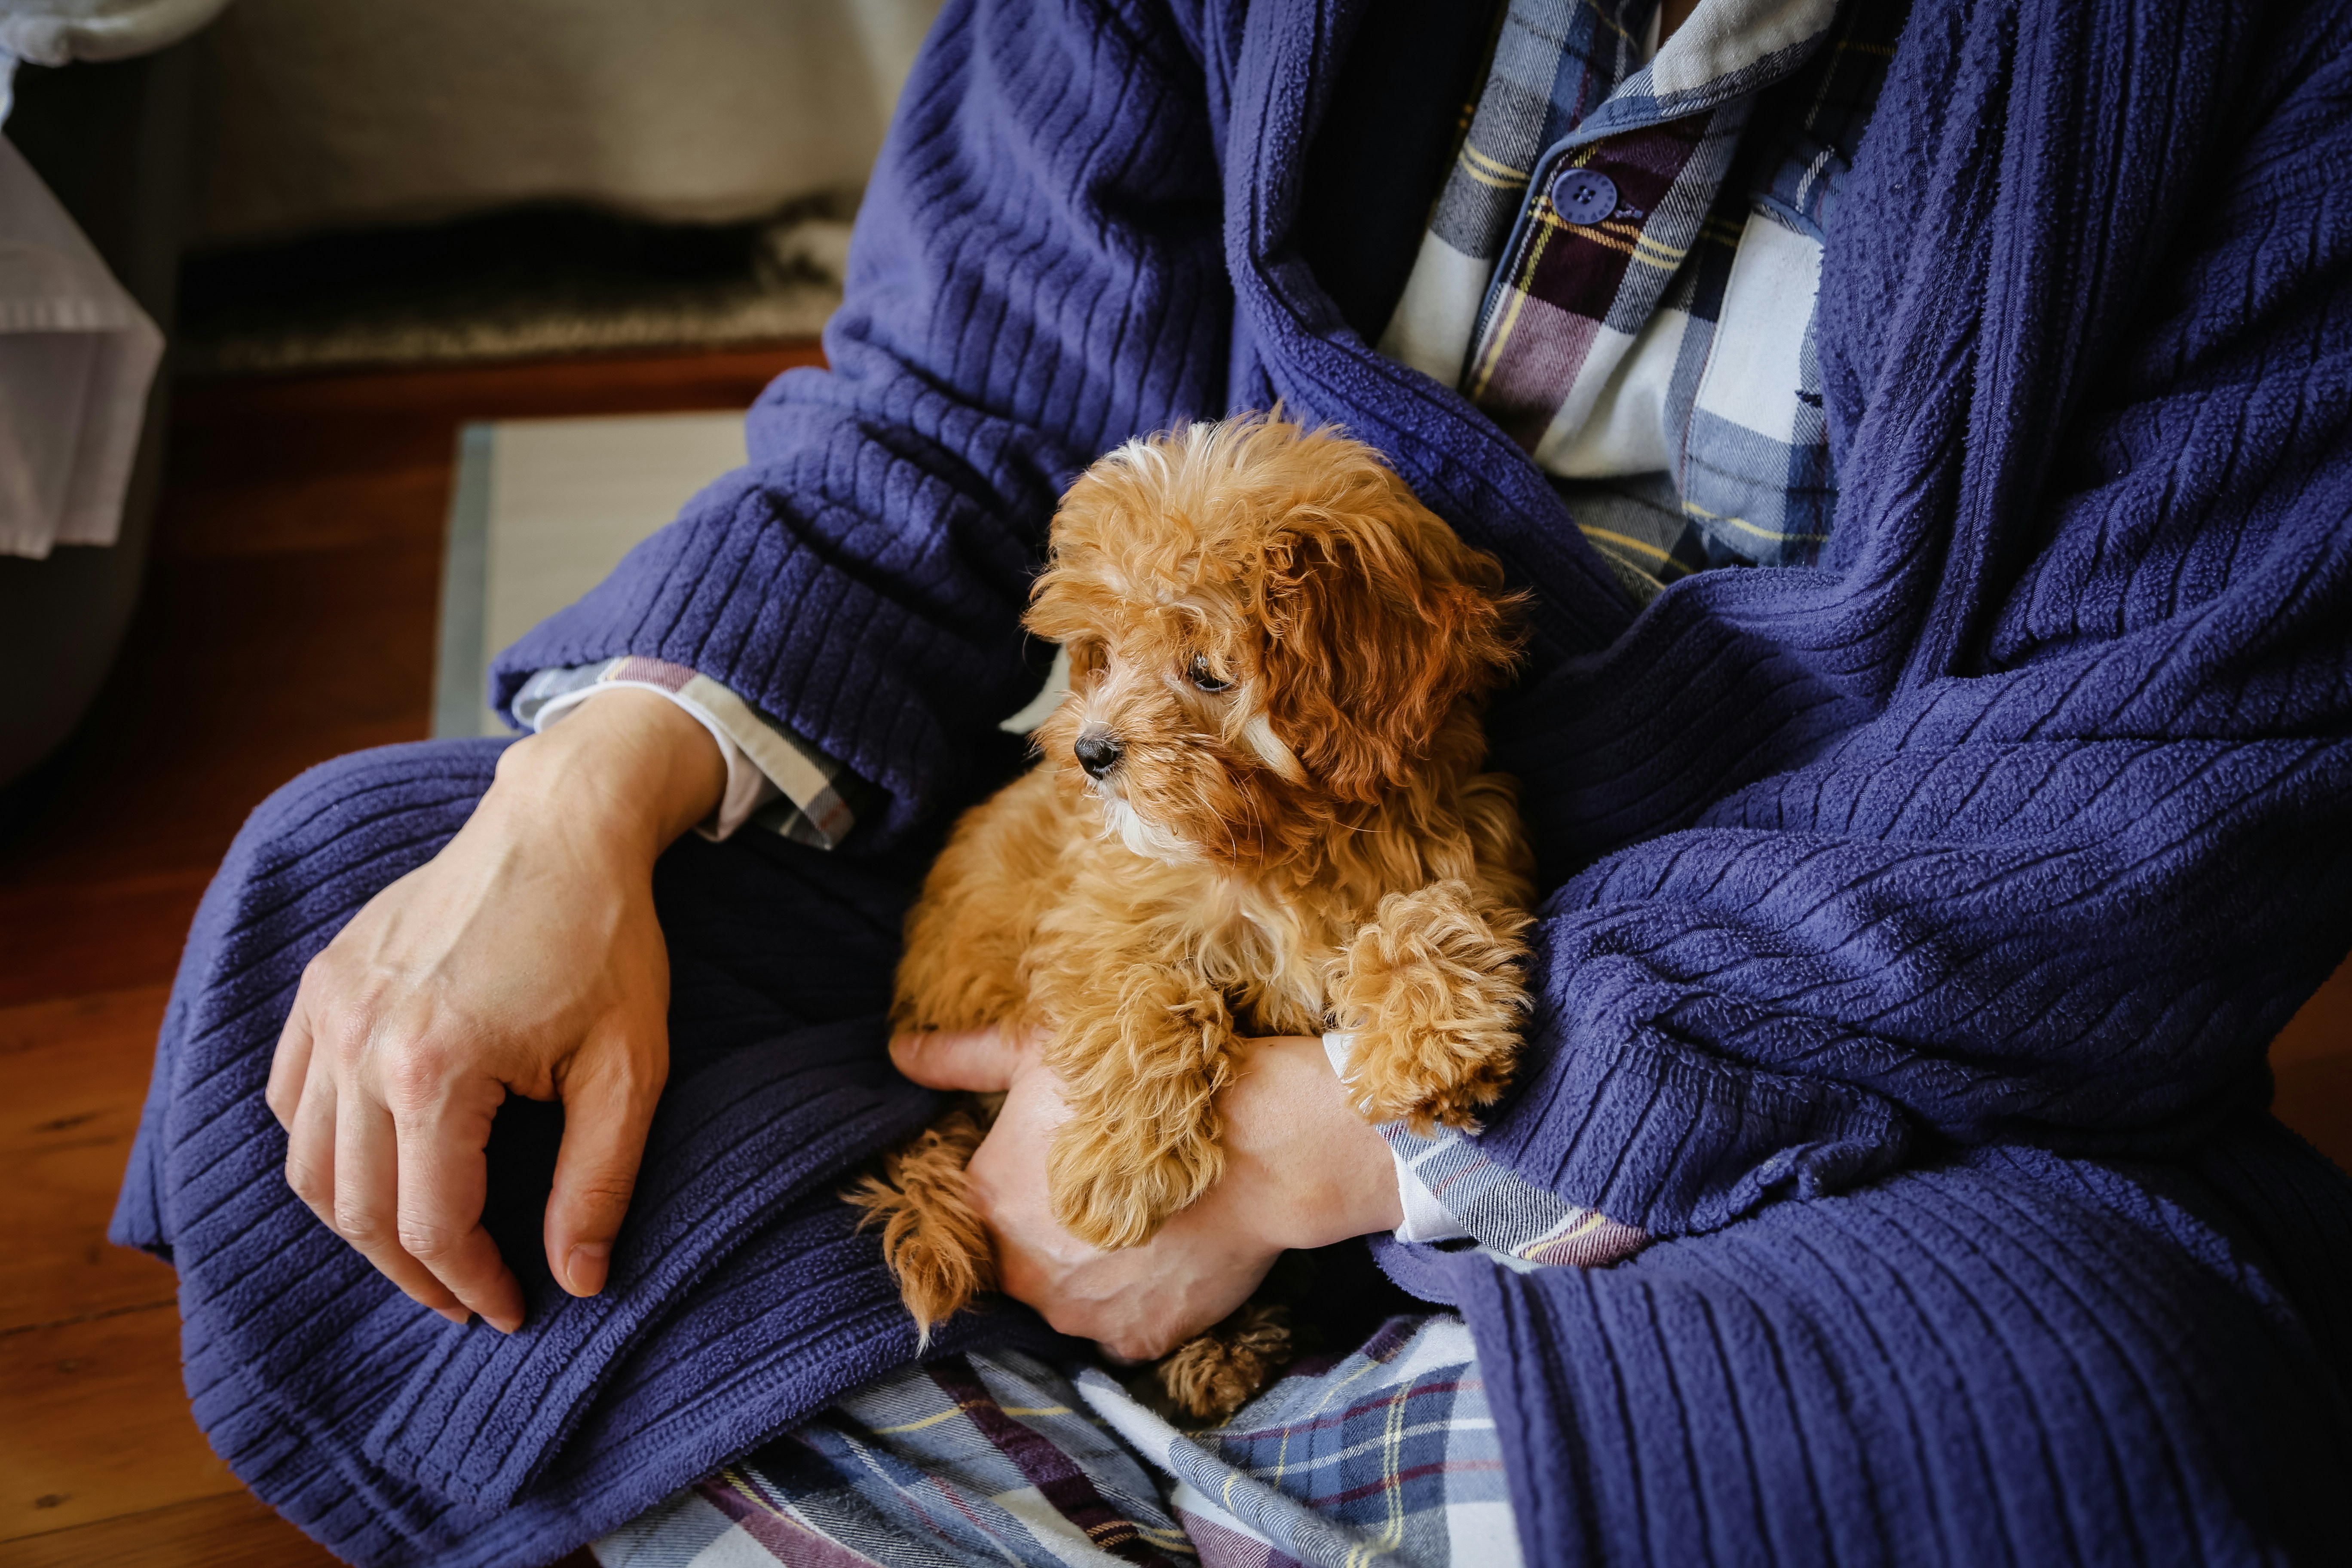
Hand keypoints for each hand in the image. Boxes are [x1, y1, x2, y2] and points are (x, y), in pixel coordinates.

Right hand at [265, 690, 726, 1330]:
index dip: (475, 1284)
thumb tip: (579, 1282)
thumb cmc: (607, 941)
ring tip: (425, 1252)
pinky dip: (322, 1151)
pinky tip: (377, 1169)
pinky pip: (292, 1097)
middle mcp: (361, 1042)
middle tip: (470, 1300)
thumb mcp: (630, 1067)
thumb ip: (598, 1182)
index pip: (433, 1225)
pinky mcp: (323, 982)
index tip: (516, 1310)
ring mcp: (330, 1008)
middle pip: (361, 1209)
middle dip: (416, 1274)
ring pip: (311, 1165)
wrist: (563, 826)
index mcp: (435, 1069)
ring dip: (362, 1225)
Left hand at [891, 1027, 1402, 1360]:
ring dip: (1096, 1271)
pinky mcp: (1138, 1339)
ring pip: (1071, 1298)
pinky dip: (1139, 1303)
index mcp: (986, 1201)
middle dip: (1054, 1231)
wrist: (1256, 1140)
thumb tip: (898, 1050)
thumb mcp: (1039, 1051)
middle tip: (1106, 1188)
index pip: (979, 1206)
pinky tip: (1168, 1256)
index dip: (1021, 1181)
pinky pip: (1123, 1329)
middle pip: (1021, 1258)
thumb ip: (961, 1058)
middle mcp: (1021, 1271)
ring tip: (1144, 1221)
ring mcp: (1081, 1314)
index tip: (1060, 1162)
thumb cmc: (1142, 1084)